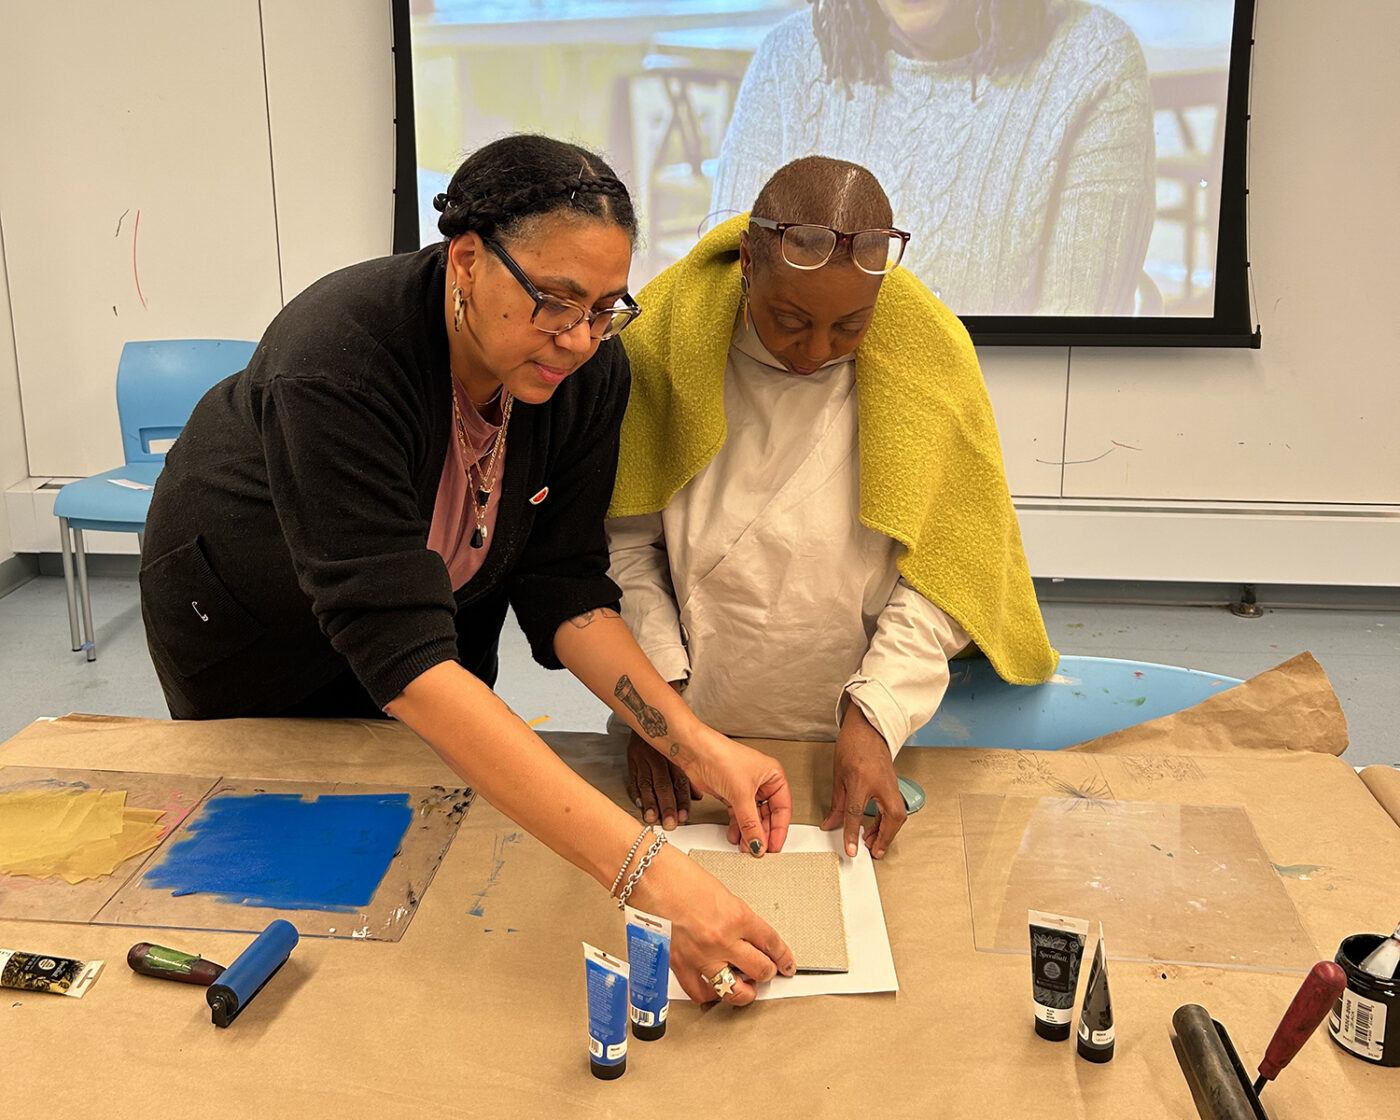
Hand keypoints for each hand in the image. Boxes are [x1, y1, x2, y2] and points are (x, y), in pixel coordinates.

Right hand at [626, 729, 697, 829]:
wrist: (648, 715)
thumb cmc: (669, 739)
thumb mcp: (680, 752)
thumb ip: (688, 775)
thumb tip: (698, 797)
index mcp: (675, 755)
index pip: (680, 781)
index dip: (682, 800)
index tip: (684, 817)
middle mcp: (658, 757)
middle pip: (663, 784)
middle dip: (667, 805)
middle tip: (670, 823)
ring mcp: (642, 758)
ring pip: (646, 783)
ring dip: (650, 802)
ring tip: (652, 818)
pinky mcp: (630, 759)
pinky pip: (632, 777)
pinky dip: (635, 792)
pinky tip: (639, 805)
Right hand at [629, 844, 796, 1004]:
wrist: (646, 876)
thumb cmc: (677, 875)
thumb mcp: (720, 892)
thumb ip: (736, 917)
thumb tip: (747, 937)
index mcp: (737, 916)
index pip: (771, 943)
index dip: (784, 957)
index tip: (786, 963)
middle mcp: (722, 940)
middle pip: (760, 971)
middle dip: (767, 973)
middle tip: (765, 971)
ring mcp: (700, 957)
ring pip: (734, 992)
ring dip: (744, 991)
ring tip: (744, 987)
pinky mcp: (679, 966)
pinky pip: (700, 993)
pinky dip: (710, 995)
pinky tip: (714, 990)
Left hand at [677, 723, 791, 856]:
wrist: (694, 751)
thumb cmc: (721, 757)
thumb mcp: (741, 794)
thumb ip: (750, 822)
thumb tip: (759, 843)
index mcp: (773, 776)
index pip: (782, 808)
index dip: (779, 829)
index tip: (774, 847)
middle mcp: (761, 782)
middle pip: (767, 815)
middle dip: (762, 833)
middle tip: (758, 850)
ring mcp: (745, 789)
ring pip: (752, 817)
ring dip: (748, 832)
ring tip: (745, 847)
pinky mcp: (730, 794)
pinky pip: (738, 815)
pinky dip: (737, 827)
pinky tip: (735, 837)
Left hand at [821, 705, 906, 859]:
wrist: (869, 730)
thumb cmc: (853, 746)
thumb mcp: (838, 776)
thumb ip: (836, 804)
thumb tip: (830, 824)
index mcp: (861, 780)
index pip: (857, 813)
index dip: (853, 834)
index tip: (852, 850)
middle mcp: (881, 784)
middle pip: (891, 818)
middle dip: (884, 838)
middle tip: (873, 851)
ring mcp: (891, 785)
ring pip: (898, 816)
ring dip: (887, 832)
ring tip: (871, 842)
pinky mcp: (895, 786)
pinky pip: (896, 809)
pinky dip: (888, 822)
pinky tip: (876, 828)